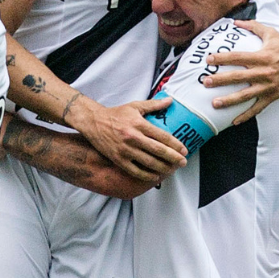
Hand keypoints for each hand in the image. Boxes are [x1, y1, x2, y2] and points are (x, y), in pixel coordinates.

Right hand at [73, 96, 187, 181]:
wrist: (93, 122)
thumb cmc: (116, 114)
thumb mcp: (135, 106)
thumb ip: (154, 105)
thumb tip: (170, 101)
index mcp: (139, 124)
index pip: (162, 136)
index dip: (175, 145)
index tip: (184, 150)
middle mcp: (133, 137)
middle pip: (158, 151)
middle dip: (174, 158)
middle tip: (183, 162)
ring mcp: (125, 150)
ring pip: (149, 162)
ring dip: (163, 168)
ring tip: (172, 170)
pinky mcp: (118, 159)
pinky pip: (135, 171)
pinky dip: (147, 175)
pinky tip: (156, 176)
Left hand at [204, 20, 278, 123]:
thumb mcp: (271, 33)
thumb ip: (253, 26)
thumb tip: (236, 21)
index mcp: (261, 56)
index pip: (238, 57)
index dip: (223, 58)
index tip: (208, 59)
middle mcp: (262, 72)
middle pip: (238, 77)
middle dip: (221, 80)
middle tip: (206, 82)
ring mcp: (267, 86)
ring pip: (245, 95)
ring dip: (229, 100)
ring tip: (214, 104)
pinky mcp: (271, 96)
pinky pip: (257, 108)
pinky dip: (246, 115)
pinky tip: (234, 121)